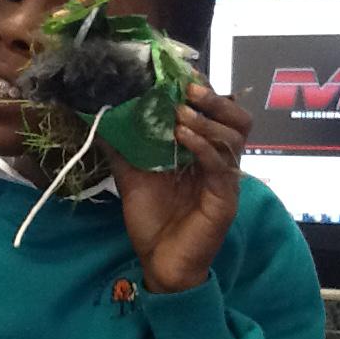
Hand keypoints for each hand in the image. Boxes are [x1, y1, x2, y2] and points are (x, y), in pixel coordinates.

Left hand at [107, 83, 252, 293]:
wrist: (158, 263)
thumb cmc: (152, 221)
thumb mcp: (132, 176)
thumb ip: (123, 146)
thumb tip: (102, 115)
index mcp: (202, 152)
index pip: (214, 112)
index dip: (201, 91)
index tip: (178, 74)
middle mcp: (219, 162)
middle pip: (237, 118)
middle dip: (214, 98)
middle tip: (187, 87)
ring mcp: (226, 179)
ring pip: (235, 136)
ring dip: (207, 119)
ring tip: (180, 113)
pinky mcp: (225, 198)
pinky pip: (222, 165)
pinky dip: (204, 146)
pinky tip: (183, 137)